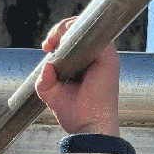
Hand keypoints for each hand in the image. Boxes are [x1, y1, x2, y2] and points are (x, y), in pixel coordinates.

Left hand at [36, 15, 121, 137]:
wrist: (89, 127)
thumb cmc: (76, 115)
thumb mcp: (52, 95)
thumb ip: (44, 81)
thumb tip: (45, 65)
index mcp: (86, 66)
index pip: (74, 41)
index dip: (59, 37)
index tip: (46, 46)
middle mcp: (96, 58)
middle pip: (80, 31)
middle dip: (60, 30)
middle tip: (48, 43)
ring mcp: (104, 56)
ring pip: (87, 28)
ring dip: (67, 27)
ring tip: (54, 40)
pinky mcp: (108, 56)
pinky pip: (95, 33)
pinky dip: (79, 30)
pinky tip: (64, 37)